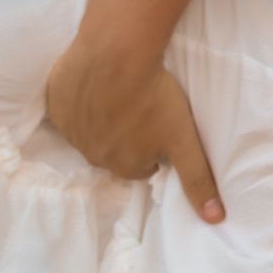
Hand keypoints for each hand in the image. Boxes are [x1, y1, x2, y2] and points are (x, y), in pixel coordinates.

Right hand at [44, 38, 225, 222]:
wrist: (116, 52)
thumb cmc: (155, 96)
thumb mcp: (184, 140)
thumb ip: (197, 180)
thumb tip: (216, 220)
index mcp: (122, 166)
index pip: (142, 165)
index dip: (155, 145)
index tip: (162, 125)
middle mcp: (92, 155)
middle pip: (115, 150)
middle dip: (129, 135)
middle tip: (143, 108)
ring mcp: (70, 130)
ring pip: (91, 131)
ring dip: (105, 118)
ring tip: (123, 94)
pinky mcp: (56, 104)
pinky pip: (70, 109)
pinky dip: (82, 101)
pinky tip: (99, 85)